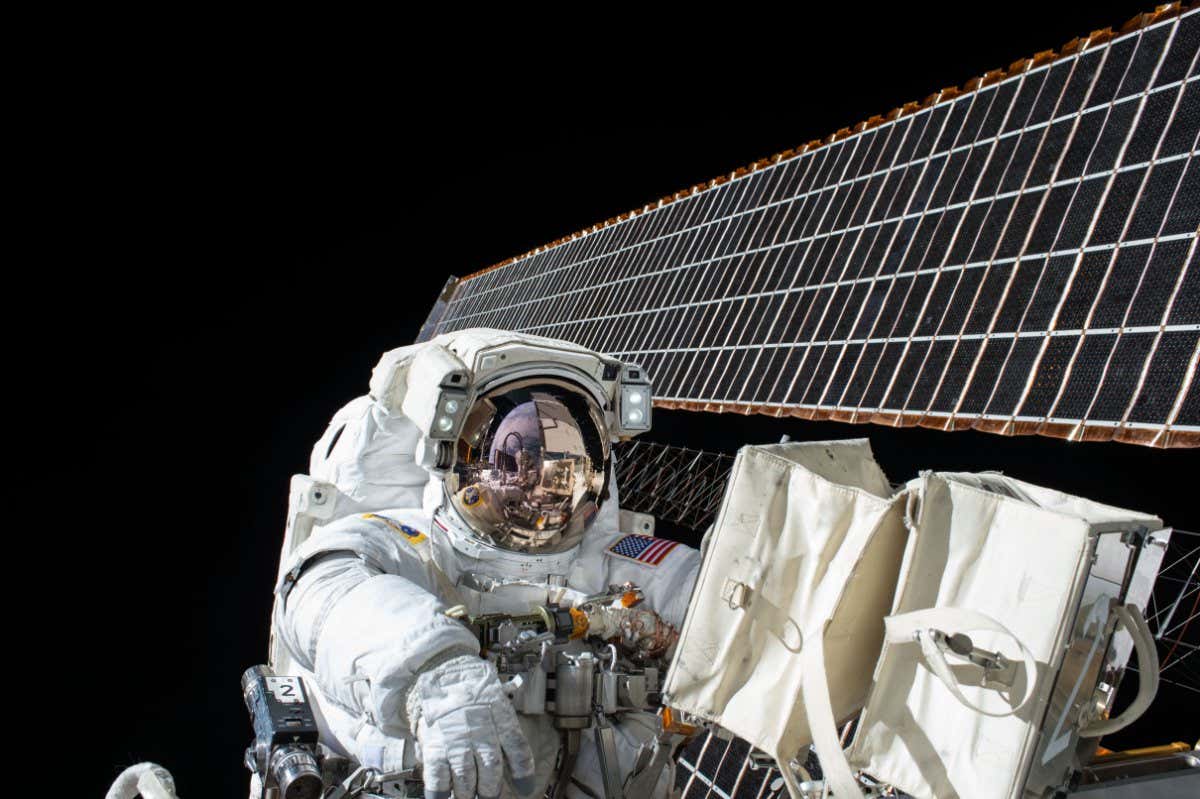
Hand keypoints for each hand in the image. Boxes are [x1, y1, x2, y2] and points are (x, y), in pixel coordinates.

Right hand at [412, 655, 535, 798]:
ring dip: (468, 793)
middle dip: (490, 789)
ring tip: (467, 795)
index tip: (525, 789)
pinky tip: (442, 797)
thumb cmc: (470, 686)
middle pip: (492, 769)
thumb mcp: (495, 698)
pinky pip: (439, 778)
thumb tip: (511, 757)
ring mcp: (457, 740)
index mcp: (500, 716)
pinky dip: (441, 793)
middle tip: (487, 794)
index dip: (523, 773)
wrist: (440, 669)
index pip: (518, 749)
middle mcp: (480, 730)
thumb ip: (503, 726)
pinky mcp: (435, 746)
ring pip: (467, 779)